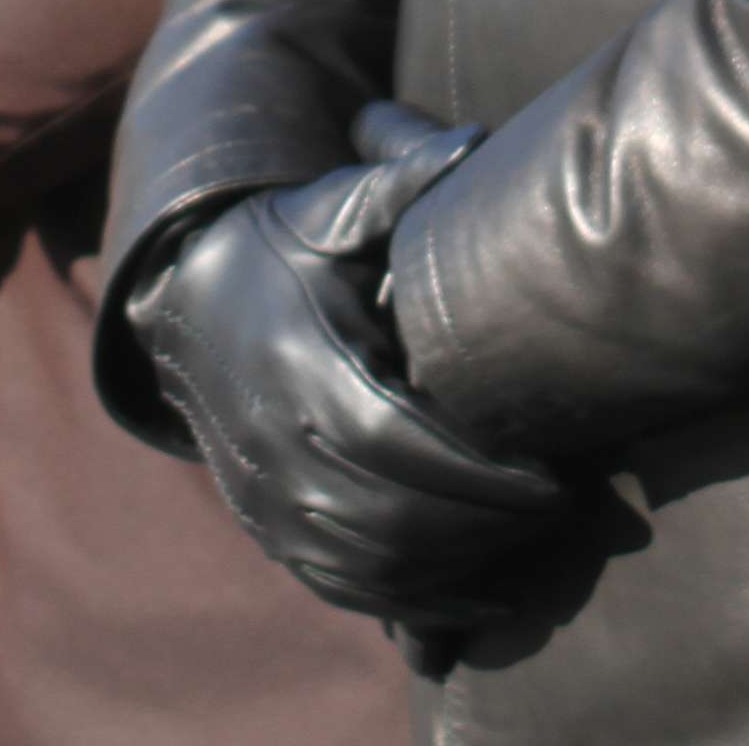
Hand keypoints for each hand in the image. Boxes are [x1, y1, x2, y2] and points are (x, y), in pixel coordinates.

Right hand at [131, 116, 578, 623]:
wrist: (186, 303)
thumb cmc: (285, 247)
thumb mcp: (334, 208)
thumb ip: (403, 181)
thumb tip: (474, 143)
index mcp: (302, 363)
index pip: (395, 441)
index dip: (479, 473)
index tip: (553, 476)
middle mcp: (277, 442)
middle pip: (392, 515)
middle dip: (486, 525)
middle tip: (561, 511)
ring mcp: (267, 494)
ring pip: (371, 563)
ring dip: (458, 567)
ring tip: (529, 546)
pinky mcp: (268, 526)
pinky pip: (343, 587)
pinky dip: (412, 605)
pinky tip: (476, 600)